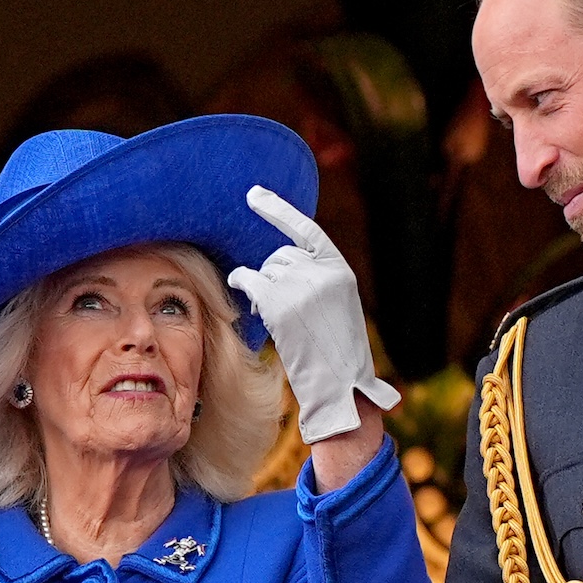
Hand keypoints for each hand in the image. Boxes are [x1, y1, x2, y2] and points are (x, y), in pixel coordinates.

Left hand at [227, 186, 399, 443]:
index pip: (306, 230)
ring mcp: (300, 288)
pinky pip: (249, 281)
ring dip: (263, 290)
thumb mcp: (338, 307)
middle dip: (275, 277)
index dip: (278, 211)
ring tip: (278, 318)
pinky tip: (242, 293)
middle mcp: (321, 273)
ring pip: (265, 272)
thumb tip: (280, 263)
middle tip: (282, 307)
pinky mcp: (280, 305)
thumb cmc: (336, 354)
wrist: (341, 387)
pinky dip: (241, 283)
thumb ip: (318, 280)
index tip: (254, 195)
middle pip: (281, 257)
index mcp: (340, 270)